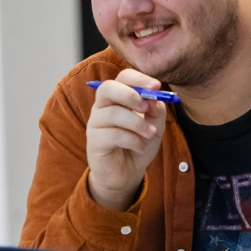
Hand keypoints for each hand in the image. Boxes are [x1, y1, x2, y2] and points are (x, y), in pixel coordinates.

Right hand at [86, 69, 166, 211]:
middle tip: (146, 107)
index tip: (157, 86)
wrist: (127, 173)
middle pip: (108, 88)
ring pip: (113, 113)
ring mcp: (95, 123)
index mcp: (118, 97)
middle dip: (130, 95)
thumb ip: (155, 110)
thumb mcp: (154, 125)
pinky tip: (140, 147)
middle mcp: (102, 106)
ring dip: (137, 124)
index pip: (123, 78)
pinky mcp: (93, 141)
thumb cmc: (138, 144)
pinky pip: (113, 135)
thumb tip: (153, 99)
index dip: (139, 79)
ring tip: (150, 134)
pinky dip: (132, 140)